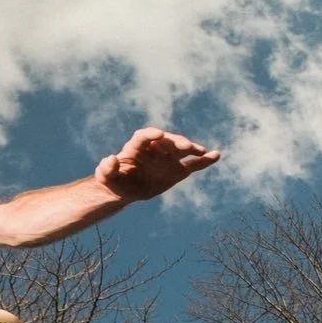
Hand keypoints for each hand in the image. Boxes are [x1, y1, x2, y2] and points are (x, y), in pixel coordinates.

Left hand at [95, 127, 220, 200]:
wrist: (126, 188)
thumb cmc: (114, 179)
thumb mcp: (106, 176)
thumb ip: (106, 168)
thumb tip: (110, 159)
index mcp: (137, 145)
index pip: (144, 136)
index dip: (151, 134)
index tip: (158, 134)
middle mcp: (155, 147)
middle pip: (167, 141)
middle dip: (176, 142)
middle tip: (184, 145)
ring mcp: (168, 157)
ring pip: (181, 150)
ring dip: (191, 149)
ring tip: (201, 151)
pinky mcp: (177, 169)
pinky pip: (192, 164)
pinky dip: (204, 160)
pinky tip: (216, 156)